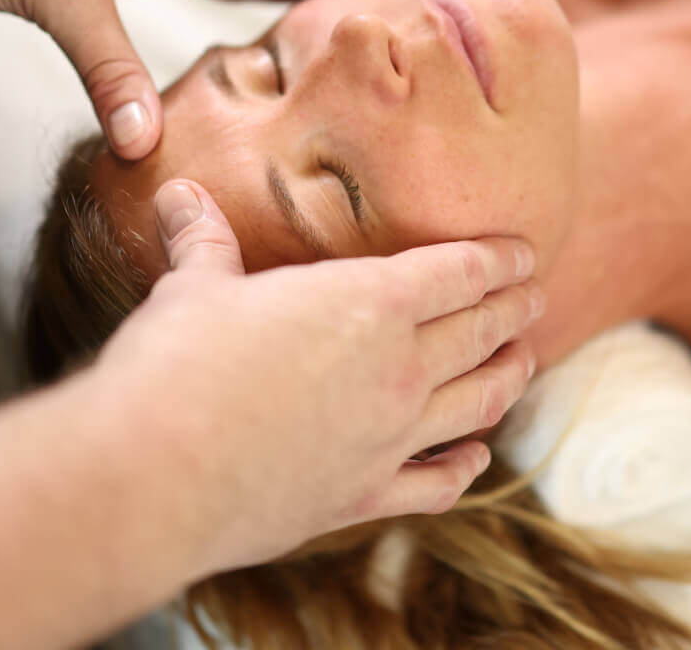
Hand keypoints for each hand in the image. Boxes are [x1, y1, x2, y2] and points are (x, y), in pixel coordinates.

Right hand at [95, 179, 542, 575]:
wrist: (152, 480)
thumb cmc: (176, 368)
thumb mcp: (193, 289)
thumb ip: (203, 241)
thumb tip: (178, 194)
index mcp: (369, 303)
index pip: (460, 272)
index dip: (499, 259)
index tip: (524, 253)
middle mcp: (398, 368)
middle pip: (481, 331)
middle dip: (517, 308)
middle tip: (537, 296)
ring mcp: (390, 437)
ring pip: (479, 402)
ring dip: (510, 376)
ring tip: (526, 360)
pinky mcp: (364, 496)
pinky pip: (438, 482)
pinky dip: (465, 466)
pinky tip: (476, 457)